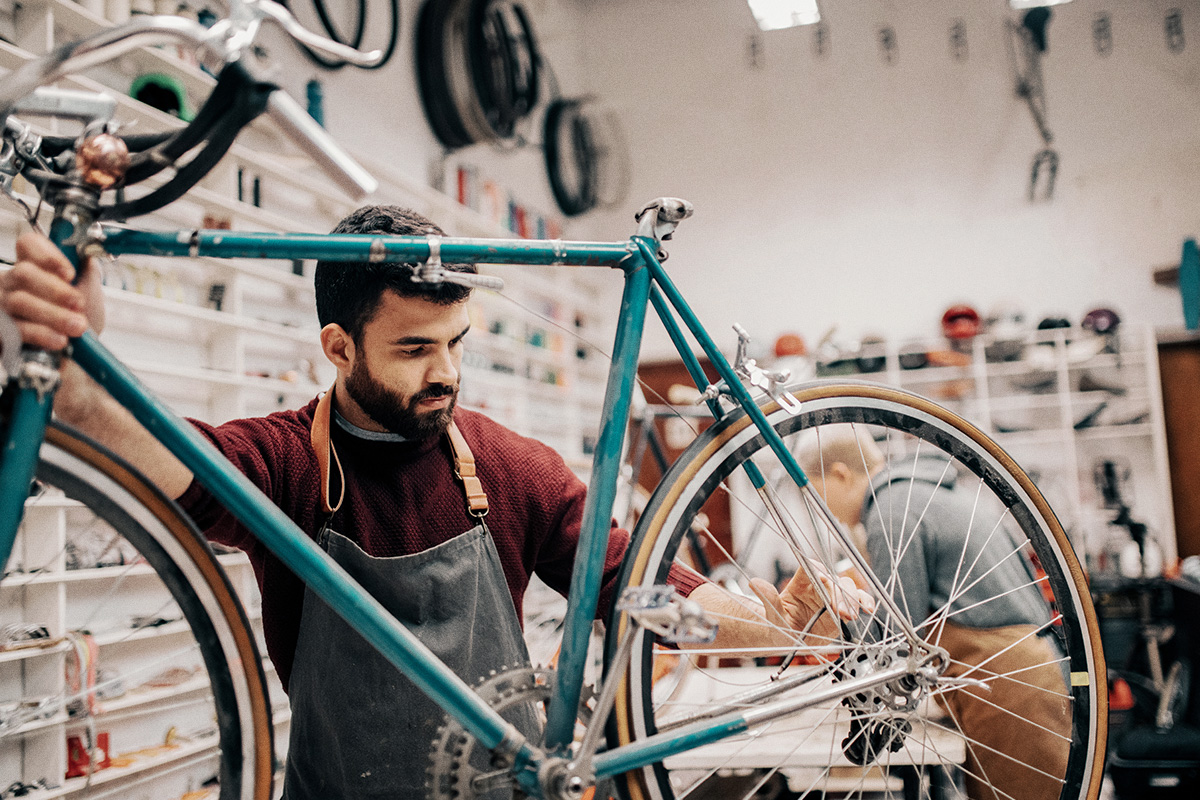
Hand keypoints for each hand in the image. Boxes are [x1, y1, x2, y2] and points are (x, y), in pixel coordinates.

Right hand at [1, 232, 103, 351]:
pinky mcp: (2, 332)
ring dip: (54, 315)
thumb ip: (86, 270)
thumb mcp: (89, 292)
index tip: (70, 274)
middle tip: (79, 304)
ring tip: (78, 327)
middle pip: (23, 273)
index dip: (47, 255)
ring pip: (20, 301)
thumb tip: (86, 251)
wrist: (77, 360)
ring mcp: (3, 307)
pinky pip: (16, 328)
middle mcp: (12, 283)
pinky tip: (60, 340)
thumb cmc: (81, 322)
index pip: (28, 245)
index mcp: (33, 267)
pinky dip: (42, 334)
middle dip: (56, 290)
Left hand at [749, 564, 875, 640]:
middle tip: (841, 611)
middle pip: (833, 579)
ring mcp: (831, 597)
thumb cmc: (779, 626)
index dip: (820, 574)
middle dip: (839, 593)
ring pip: (847, 588)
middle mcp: (817, 587)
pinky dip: (865, 601)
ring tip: (851, 615)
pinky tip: (868, 609)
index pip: (812, 569)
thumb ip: (768, 600)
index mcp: (800, 583)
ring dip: (852, 599)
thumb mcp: (772, 616)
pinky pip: (857, 601)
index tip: (824, 583)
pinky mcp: (842, 609)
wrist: (787, 641)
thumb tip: (755, 582)